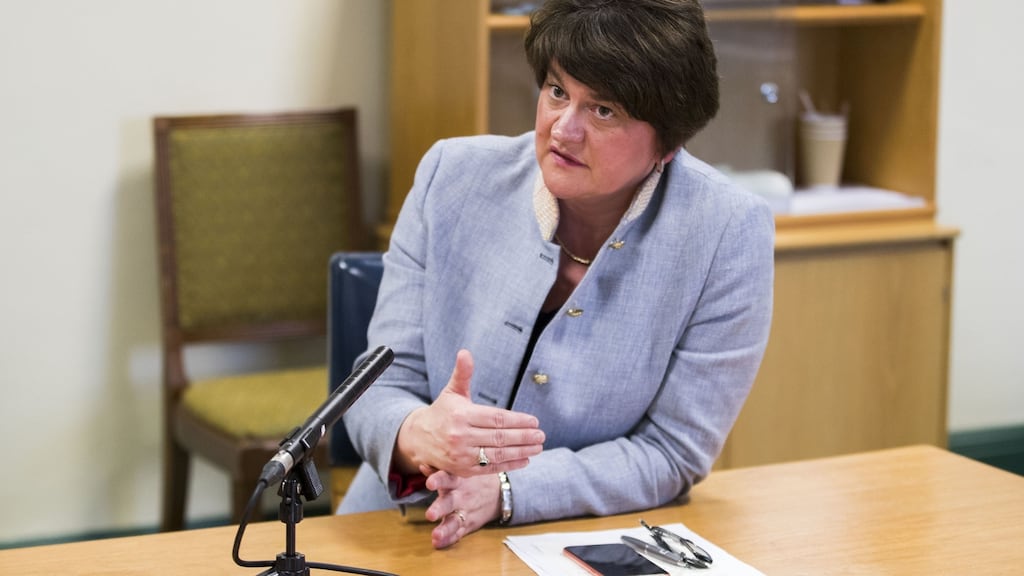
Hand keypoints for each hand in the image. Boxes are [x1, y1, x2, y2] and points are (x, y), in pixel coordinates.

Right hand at [393, 349, 544, 476]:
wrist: (418, 438)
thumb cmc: (442, 412)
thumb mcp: (451, 391)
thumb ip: (462, 374)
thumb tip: (465, 352)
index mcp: (461, 415)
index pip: (496, 418)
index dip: (517, 420)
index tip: (534, 421)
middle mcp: (460, 436)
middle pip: (499, 437)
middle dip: (523, 437)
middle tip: (541, 435)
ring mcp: (461, 456)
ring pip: (497, 454)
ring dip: (521, 451)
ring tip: (538, 447)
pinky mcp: (462, 471)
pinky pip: (490, 468)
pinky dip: (509, 465)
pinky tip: (525, 460)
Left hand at [422, 468, 500, 548]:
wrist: (498, 493)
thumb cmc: (472, 479)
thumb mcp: (459, 472)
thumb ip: (439, 470)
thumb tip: (422, 465)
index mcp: (457, 480)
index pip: (446, 478)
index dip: (438, 480)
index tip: (429, 483)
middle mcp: (461, 496)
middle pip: (449, 502)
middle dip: (440, 509)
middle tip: (430, 515)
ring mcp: (466, 512)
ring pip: (455, 521)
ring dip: (445, 529)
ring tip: (436, 535)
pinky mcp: (469, 524)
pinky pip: (459, 533)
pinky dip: (449, 539)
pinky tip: (438, 544)